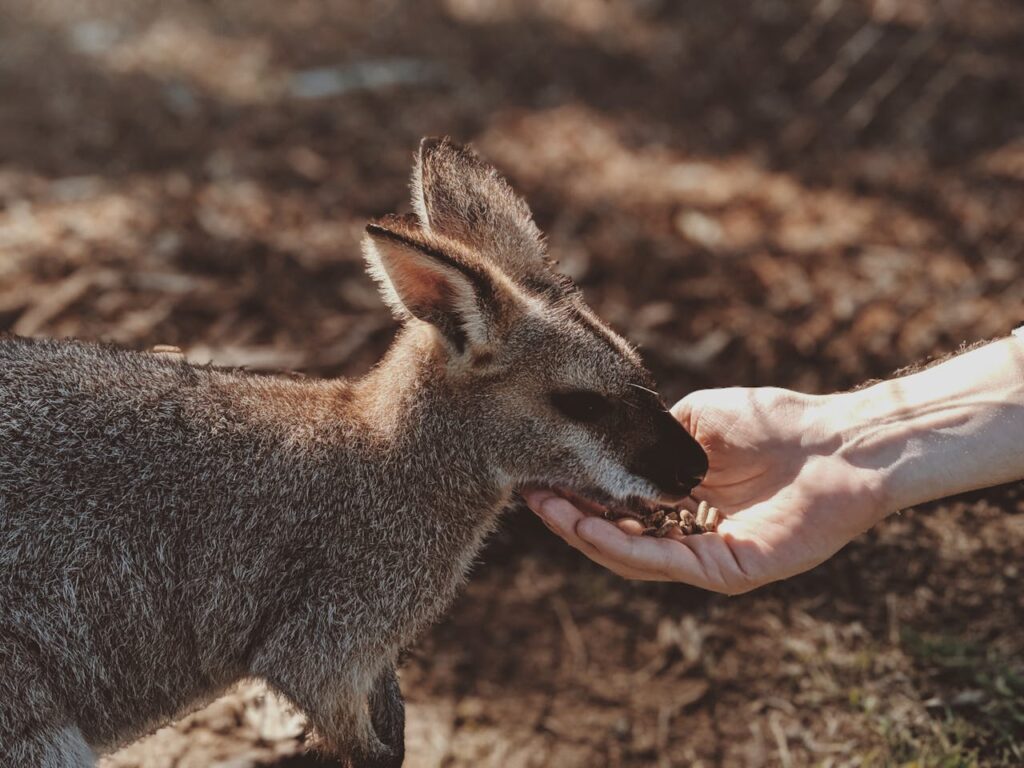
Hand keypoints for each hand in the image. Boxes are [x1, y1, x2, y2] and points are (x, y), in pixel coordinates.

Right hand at [526, 387, 888, 593]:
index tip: (540, 474)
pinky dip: (623, 547)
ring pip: (633, 554)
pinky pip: (665, 563)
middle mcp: (690, 532)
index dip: (579, 493)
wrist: (839, 440)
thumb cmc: (777, 422)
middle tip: (530, 495)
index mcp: (684, 499)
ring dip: (585, 533)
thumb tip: (608, 440)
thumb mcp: (696, 420)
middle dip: (570, 517)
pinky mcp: (729, 571)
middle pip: (618, 535)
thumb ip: (654, 436)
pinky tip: (589, 526)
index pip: (620, 505)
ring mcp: (708, 555)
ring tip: (548, 509)